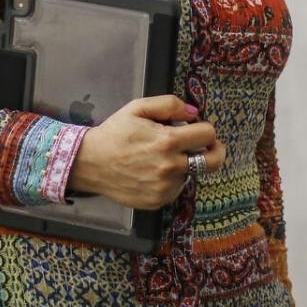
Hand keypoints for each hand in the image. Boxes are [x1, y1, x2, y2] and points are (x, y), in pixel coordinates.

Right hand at [65, 94, 226, 209]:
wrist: (90, 163)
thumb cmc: (115, 132)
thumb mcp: (137, 108)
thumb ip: (169, 105)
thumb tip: (194, 113)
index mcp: (167, 141)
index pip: (208, 134)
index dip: (205, 127)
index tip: (196, 128)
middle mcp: (170, 167)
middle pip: (214, 161)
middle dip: (216, 151)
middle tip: (207, 146)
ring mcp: (165, 188)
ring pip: (192, 174)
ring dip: (186, 164)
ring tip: (163, 157)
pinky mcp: (159, 201)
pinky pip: (177, 188)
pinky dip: (172, 179)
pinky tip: (154, 171)